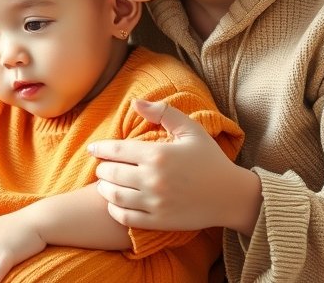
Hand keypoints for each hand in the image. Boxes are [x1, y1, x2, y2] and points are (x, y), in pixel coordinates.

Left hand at [89, 99, 260, 234]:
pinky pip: (126, 217)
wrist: (231, 195)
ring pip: (114, 196)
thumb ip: (162, 113)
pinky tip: (115, 203)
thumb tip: (135, 102)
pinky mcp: (158, 221)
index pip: (116, 151)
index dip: (100, 149)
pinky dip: (114, 209)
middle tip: (101, 167)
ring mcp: (155, 203)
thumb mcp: (190, 130)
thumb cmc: (210, 160)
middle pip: (111, 173)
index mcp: (158, 155)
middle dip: (102, 169)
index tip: (93, 149)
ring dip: (104, 189)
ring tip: (104, 184)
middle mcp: (153, 179)